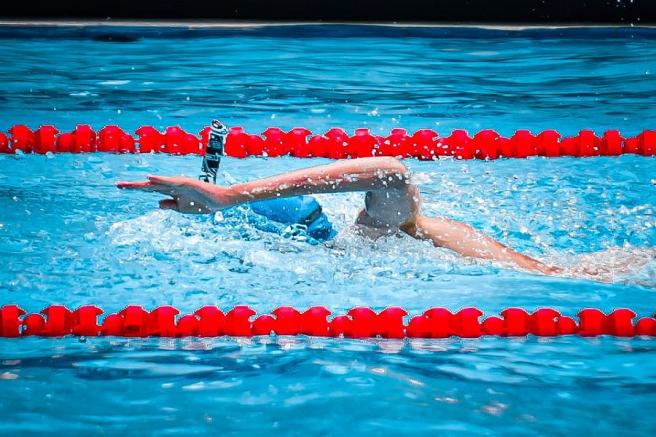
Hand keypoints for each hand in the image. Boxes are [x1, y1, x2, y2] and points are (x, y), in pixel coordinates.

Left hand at [116, 175, 235, 213]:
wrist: (220, 201)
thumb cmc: (203, 203)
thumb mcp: (183, 208)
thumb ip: (170, 205)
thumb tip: (157, 203)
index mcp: (171, 192)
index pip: (150, 189)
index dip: (136, 188)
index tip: (121, 188)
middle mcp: (172, 186)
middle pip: (150, 185)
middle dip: (134, 186)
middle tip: (117, 185)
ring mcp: (179, 184)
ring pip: (157, 183)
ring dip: (143, 184)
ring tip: (129, 184)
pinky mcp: (186, 183)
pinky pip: (170, 182)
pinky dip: (160, 180)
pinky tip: (149, 179)